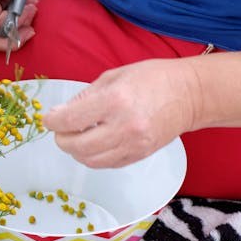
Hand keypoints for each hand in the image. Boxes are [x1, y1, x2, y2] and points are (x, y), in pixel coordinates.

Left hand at [43, 59, 200, 167]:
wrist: (191, 95)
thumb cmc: (152, 79)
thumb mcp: (114, 76)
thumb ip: (85, 96)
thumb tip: (60, 113)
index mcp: (115, 100)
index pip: (70, 120)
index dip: (52, 121)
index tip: (49, 118)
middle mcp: (124, 126)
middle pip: (76, 146)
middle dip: (62, 139)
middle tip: (61, 130)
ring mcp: (133, 144)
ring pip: (90, 160)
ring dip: (76, 151)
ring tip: (77, 137)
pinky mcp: (139, 155)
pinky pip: (106, 164)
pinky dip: (93, 157)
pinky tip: (94, 144)